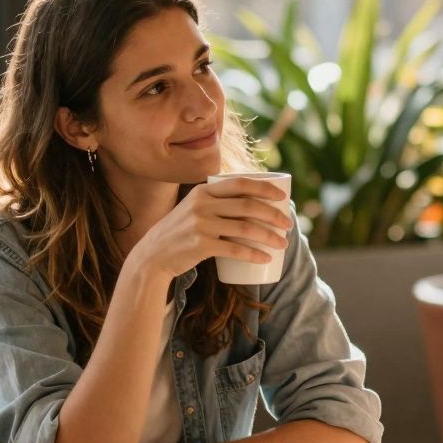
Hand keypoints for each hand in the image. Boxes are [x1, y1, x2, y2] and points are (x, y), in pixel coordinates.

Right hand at [129, 178, 293, 280]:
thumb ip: (217, 201)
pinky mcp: (200, 245)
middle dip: (274, 215)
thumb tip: (255, 201)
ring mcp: (201, 224)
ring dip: (270, 237)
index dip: (265, 188)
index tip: (283, 197)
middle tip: (289, 225)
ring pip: (245, 228)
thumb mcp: (195, 207)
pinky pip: (234, 249)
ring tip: (283, 244)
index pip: (241, 183)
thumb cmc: (182, 231)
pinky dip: (254, 254)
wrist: (153, 254)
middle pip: (248, 206)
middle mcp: (202, 204)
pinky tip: (266, 259)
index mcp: (204, 190)